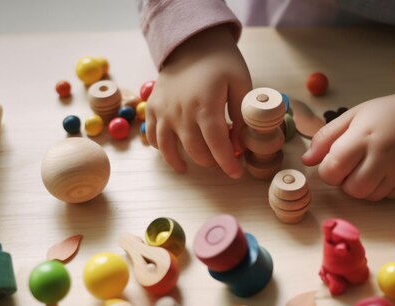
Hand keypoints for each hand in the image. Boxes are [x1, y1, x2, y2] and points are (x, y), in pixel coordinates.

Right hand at [146, 25, 251, 177]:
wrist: (192, 42)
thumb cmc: (221, 62)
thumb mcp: (241, 83)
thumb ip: (241, 116)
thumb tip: (239, 144)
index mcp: (206, 104)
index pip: (217, 144)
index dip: (227, 162)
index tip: (236, 174)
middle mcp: (181, 111)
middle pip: (195, 150)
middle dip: (210, 161)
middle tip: (220, 161)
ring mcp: (163, 110)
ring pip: (168, 148)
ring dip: (181, 161)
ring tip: (190, 167)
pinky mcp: (153, 107)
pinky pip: (152, 136)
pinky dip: (160, 148)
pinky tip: (172, 152)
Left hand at [302, 93, 394, 200]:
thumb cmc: (382, 114)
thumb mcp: (350, 116)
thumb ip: (325, 138)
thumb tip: (307, 161)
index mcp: (362, 137)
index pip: (333, 169)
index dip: (327, 170)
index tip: (333, 161)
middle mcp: (382, 155)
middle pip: (351, 189)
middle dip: (344, 182)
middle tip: (350, 166)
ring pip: (368, 197)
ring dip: (360, 187)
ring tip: (365, 168)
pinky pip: (386, 197)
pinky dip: (378, 190)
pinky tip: (380, 173)